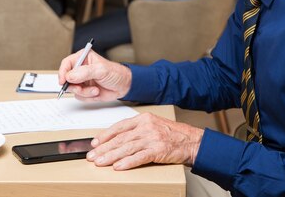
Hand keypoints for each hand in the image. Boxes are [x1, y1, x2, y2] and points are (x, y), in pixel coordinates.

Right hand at [58, 50, 131, 100]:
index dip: (62, 72)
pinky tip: (96, 92)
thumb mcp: (101, 70)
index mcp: (83, 58)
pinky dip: (88, 97)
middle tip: (81, 88)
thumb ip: (85, 72)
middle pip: (66, 78)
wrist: (124, 86)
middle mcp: (80, 69)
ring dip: (84, 92)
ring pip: (73, 89)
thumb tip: (70, 76)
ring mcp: (82, 80)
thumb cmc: (115, 73)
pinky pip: (79, 96)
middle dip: (74, 86)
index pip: (66, 63)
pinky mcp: (84, 90)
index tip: (63, 81)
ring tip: (95, 90)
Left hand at [87, 113, 203, 169]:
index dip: (105, 135)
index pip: (119, 127)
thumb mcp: (153, 125)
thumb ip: (137, 130)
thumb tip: (118, 139)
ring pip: (126, 148)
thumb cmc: (173, 134)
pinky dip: (127, 162)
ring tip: (100, 163)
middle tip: (92, 156)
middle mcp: (146, 127)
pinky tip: (118, 166)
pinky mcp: (158, 150)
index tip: (94, 143)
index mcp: (143, 119)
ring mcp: (152, 138)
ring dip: (110, 157)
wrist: (192, 141)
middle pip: (120, 139)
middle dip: (104, 148)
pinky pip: (139, 157)